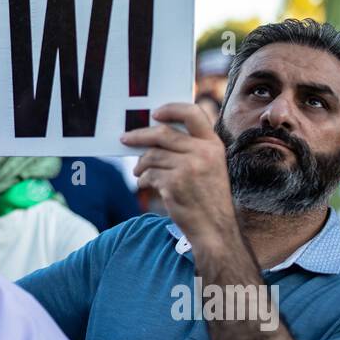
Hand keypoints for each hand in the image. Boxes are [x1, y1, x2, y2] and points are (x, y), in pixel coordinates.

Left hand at [121, 102, 235, 241]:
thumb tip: (154, 135)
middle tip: (125, 138)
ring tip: (138, 171)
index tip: (155, 113)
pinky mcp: (175, 183)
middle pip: (162, 133)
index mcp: (213, 145)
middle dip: (139, 135)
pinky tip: (144, 184)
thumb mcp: (210, 167)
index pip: (193, 113)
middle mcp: (203, 153)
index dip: (171, 109)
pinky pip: (149, 173)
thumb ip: (191, 149)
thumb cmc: (208, 198)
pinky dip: (143, 178)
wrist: (215, 229)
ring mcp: (189, 167)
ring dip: (140, 163)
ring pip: (152, 155)